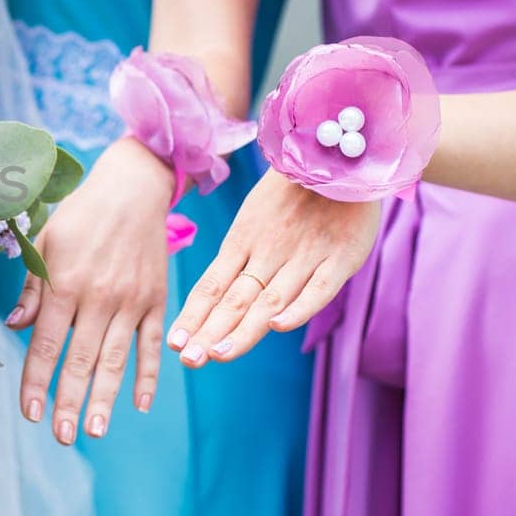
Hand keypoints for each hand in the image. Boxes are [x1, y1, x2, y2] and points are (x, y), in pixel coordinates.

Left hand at [7, 138, 173, 443]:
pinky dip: (148, 376)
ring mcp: (131, 302)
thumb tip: (14, 328)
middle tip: (63, 437)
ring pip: (115, 361)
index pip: (46, 345)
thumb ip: (32, 289)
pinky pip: (151, 346)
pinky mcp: (156, 301)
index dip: (36, 382)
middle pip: (80, 361)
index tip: (30, 413)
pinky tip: (141, 404)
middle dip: (69, 403)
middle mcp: (99, 298)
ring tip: (94, 431)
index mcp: (66, 285)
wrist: (133, 188)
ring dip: (104, 399)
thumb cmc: (81, 216)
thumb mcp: (44, 243)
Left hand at [168, 169, 380, 365]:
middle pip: (235, 300)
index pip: (212, 287)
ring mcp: (305, 256)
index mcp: (243, 242)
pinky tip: (279, 326)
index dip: (193, 316)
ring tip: (218, 354)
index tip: (174, 344)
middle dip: (210, 332)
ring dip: (244, 329)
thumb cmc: (294, 192)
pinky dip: (301, 306)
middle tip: (188, 361)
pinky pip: (320, 287)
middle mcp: (269, 253)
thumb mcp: (255, 219)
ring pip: (270, 300)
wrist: (340, 154)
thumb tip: (213, 300)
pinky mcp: (341, 258)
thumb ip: (240, 258)